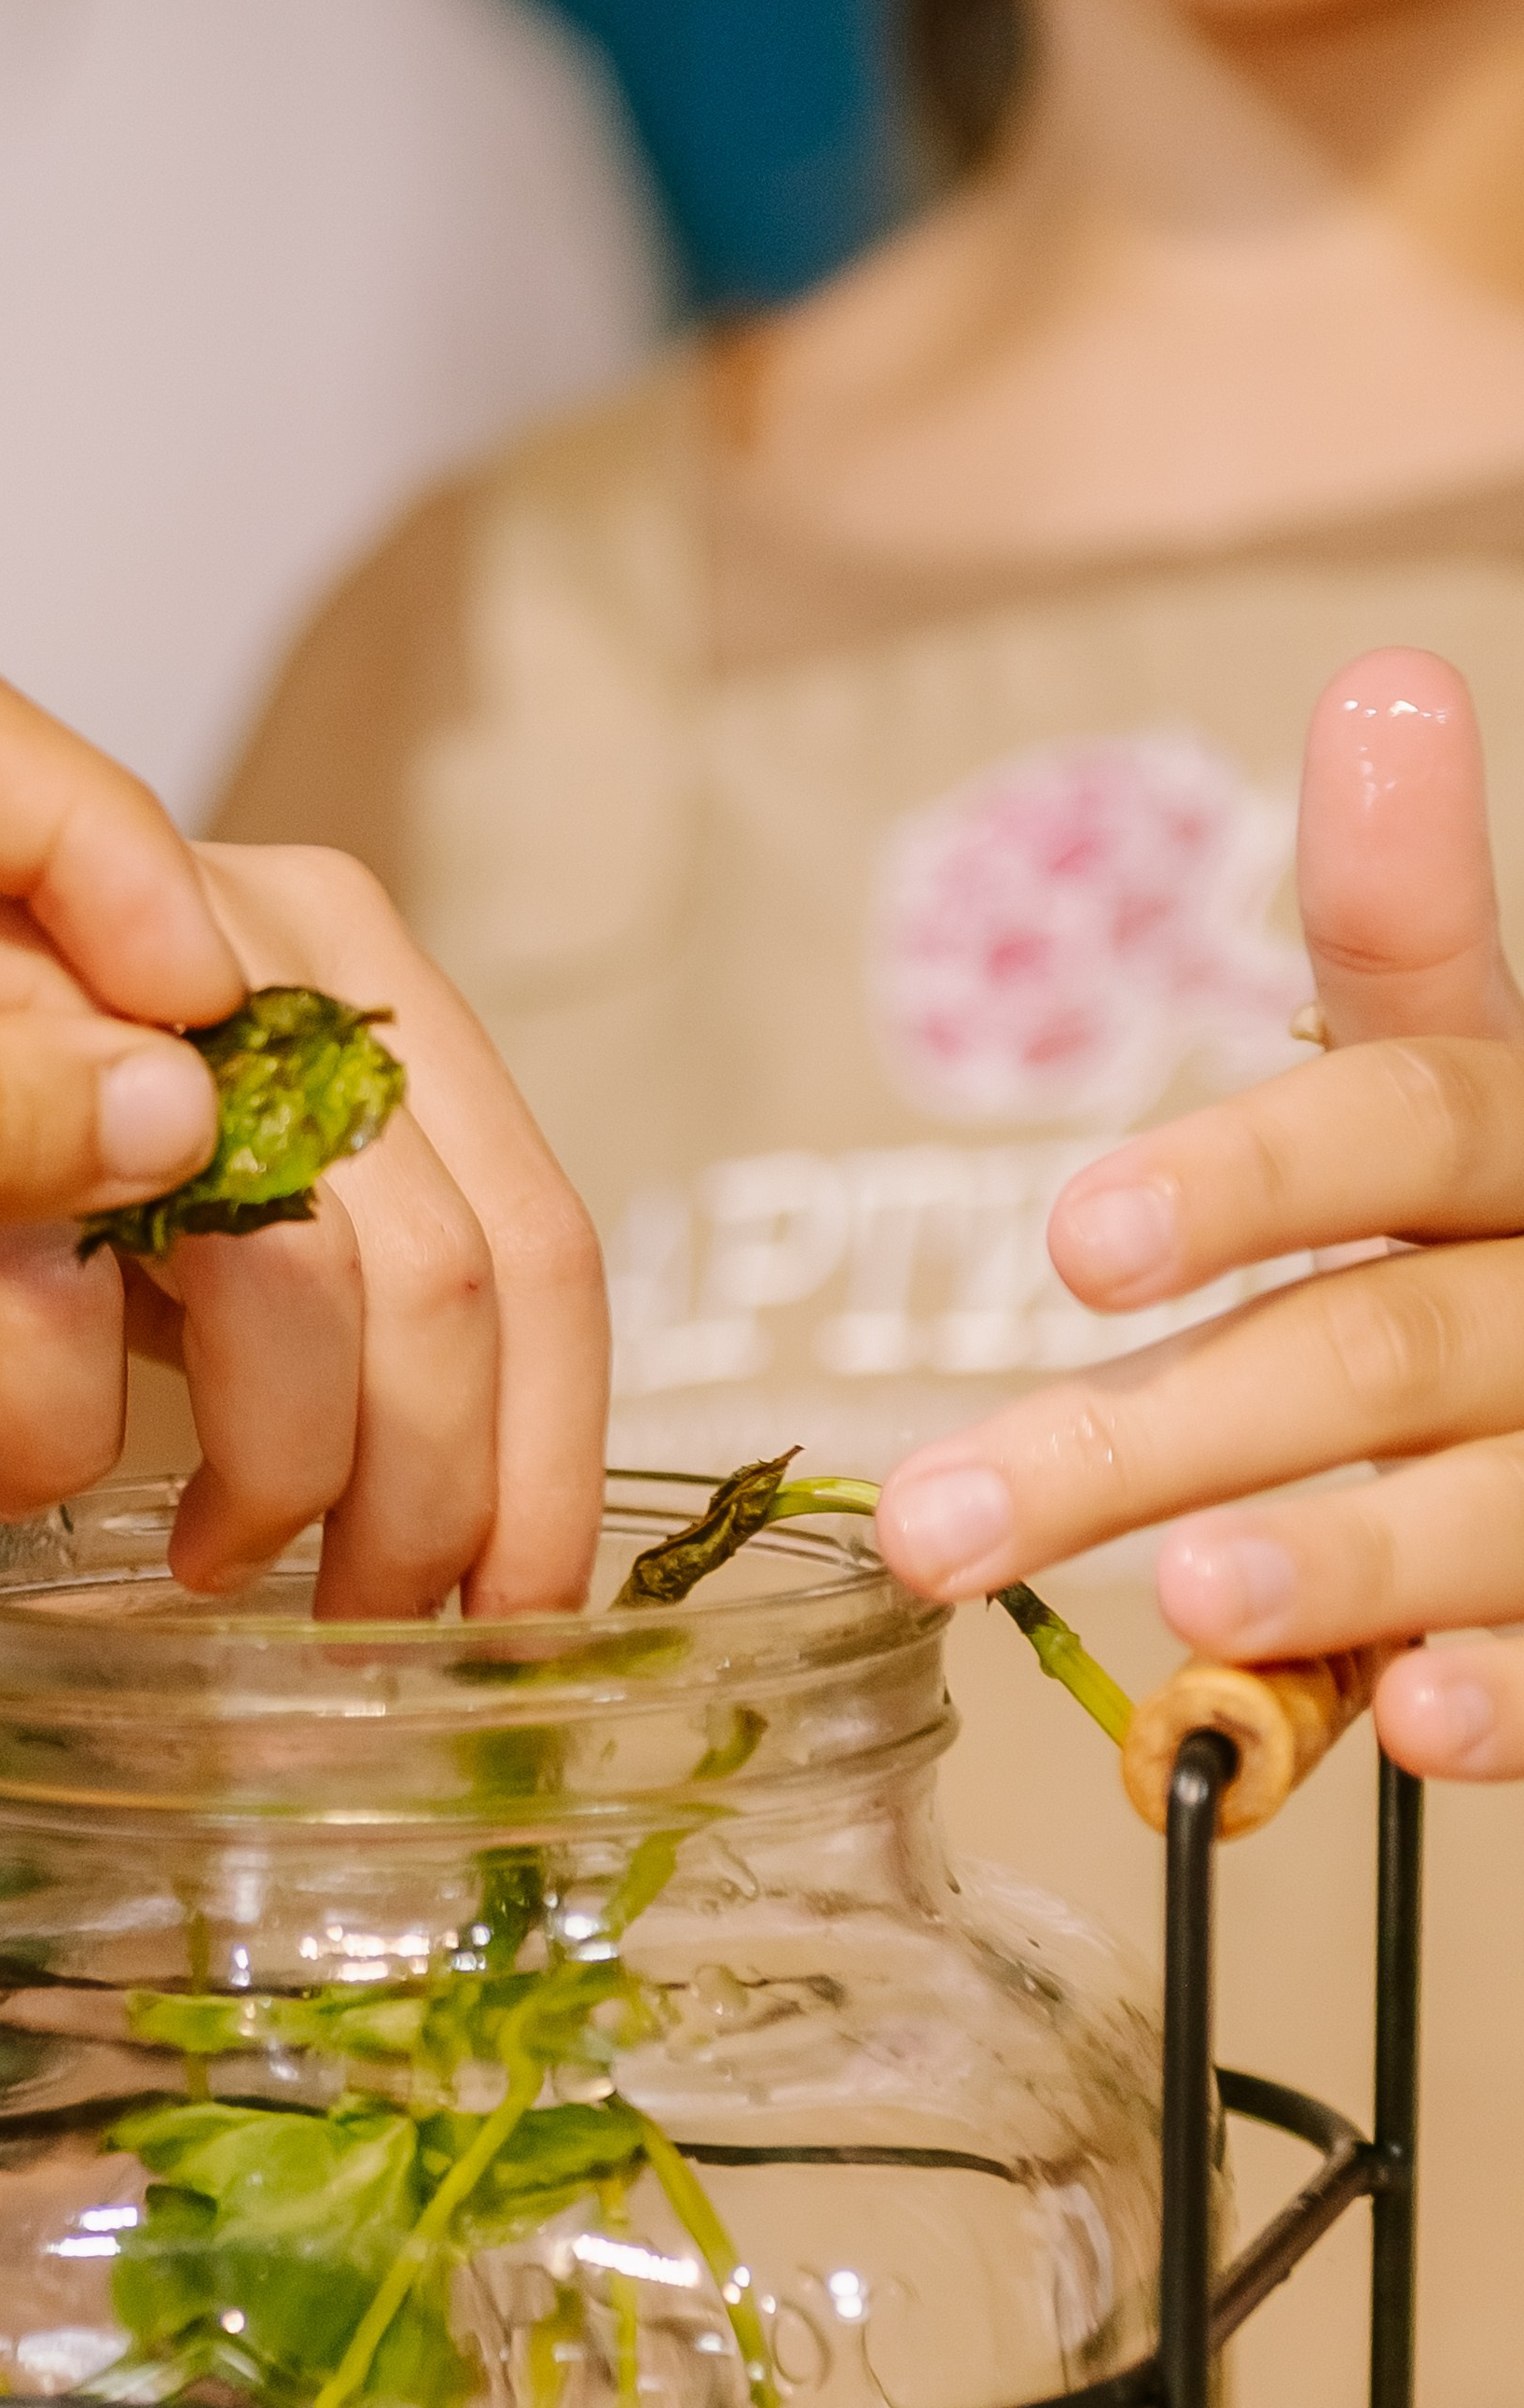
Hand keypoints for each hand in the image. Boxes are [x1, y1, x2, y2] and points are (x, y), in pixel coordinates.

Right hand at [0, 845, 608, 1617]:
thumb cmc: (43, 1105)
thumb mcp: (235, 1176)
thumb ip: (357, 1287)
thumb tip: (453, 1513)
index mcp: (377, 999)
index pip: (542, 1248)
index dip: (548, 1461)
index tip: (521, 1611)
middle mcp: (288, 964)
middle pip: (444, 1285)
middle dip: (424, 1503)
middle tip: (369, 1621)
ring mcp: (136, 999)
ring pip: (290, 1291)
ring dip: (269, 1482)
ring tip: (218, 1560)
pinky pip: (64, 1313)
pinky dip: (57, 1438)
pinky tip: (32, 1478)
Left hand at [876, 646, 1523, 1779]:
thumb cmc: (1513, 1225)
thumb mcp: (1452, 1079)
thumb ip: (1407, 926)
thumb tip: (1389, 680)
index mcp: (1508, 1140)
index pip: (1395, 1117)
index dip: (1246, 1173)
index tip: (1078, 1238)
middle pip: (1369, 1352)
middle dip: (1150, 1437)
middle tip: (941, 1521)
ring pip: (1484, 1506)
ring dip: (1335, 1554)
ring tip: (1181, 1590)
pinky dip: (1504, 1700)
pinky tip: (1414, 1728)